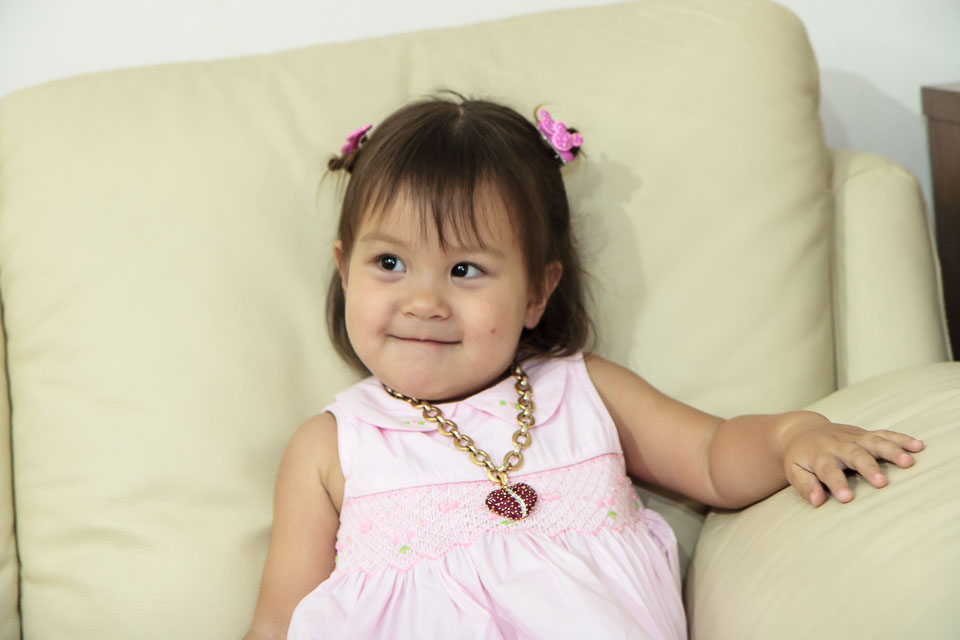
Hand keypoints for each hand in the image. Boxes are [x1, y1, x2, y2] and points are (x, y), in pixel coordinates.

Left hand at [776, 411, 924, 506]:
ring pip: (874, 442)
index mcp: (819, 455)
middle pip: (854, 454)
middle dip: (868, 467)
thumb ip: (804, 486)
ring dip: (891, 451)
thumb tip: (816, 501)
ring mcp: (853, 437)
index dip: (837, 483)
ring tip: (908, 462)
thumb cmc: (800, 457)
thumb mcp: (794, 471)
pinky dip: (901, 439)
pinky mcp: (864, 434)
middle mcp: (838, 444)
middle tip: (882, 483)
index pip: (828, 470)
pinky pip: (885, 434)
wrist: (802, 431)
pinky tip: (918, 446)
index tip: (846, 498)